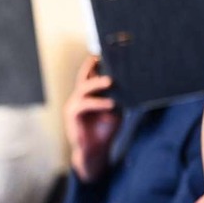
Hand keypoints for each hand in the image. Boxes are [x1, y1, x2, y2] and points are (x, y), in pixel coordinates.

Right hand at [64, 56, 120, 181]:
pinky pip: (85, 105)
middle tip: (102, 58)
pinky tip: (110, 104)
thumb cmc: (106, 130)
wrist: (95, 151)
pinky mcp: (73, 115)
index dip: (95, 63)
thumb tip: (130, 84)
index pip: (90, 74)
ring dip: (97, 84)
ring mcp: (74, 105)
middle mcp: (79, 96)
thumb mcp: (115, 112)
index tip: (104, 51)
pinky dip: (98, 104)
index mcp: (89, 94)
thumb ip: (118, 98)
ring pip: (83, 88)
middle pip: (83, 76)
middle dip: (92, 66)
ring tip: (110, 81)